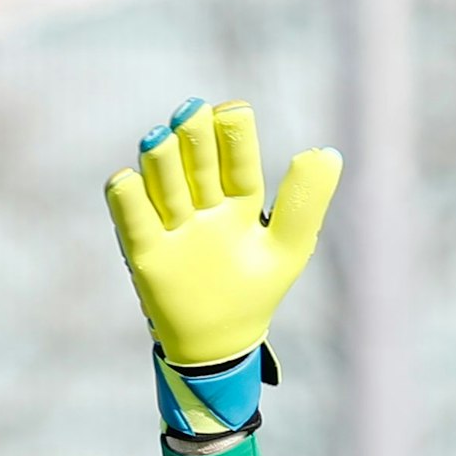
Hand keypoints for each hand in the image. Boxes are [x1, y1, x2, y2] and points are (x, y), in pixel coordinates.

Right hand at [105, 98, 340, 435]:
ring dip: (161, 161)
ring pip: (163, 184)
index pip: (237, 161)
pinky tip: (127, 180)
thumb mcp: (288, 248)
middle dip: (193, 137)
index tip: (234, 110)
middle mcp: (203, 206)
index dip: (233, 136)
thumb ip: (305, 202)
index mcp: (240, 201)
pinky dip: (127, 200)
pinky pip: (131, 220)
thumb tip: (328, 153)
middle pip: (196, 163)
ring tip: (158, 139)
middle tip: (191, 111)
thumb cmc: (255, 292)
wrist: (220, 345)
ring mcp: (172, 226)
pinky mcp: (145, 252)